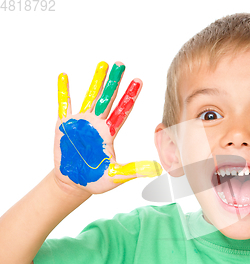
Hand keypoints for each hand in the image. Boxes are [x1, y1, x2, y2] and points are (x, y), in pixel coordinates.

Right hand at [53, 61, 161, 194]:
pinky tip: (64, 76)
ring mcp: (81, 122)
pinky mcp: (64, 126)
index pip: (122, 111)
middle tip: (121, 64)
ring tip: (103, 64)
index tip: (139, 81)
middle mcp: (97, 123)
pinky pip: (63, 105)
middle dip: (115, 82)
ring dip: (96, 81)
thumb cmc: (95, 180)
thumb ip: (133, 171)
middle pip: (108, 98)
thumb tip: (155, 170)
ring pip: (90, 97)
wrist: (73, 183)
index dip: (130, 96)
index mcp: (110, 133)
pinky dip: (64, 91)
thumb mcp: (116, 176)